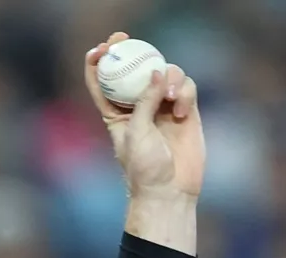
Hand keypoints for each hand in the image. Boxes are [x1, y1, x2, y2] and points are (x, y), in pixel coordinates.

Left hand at [85, 32, 204, 200]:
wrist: (170, 190)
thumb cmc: (144, 168)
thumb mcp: (137, 132)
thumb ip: (144, 102)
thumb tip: (156, 71)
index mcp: (116, 113)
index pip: (103, 82)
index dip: (100, 62)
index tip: (102, 48)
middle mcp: (139, 106)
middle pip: (135, 70)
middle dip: (132, 51)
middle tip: (127, 38)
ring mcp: (162, 107)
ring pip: (164, 74)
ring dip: (167, 77)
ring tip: (169, 97)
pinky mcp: (185, 110)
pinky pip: (185, 87)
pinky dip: (184, 92)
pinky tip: (182, 110)